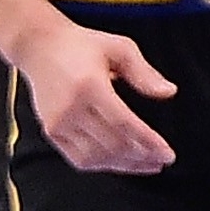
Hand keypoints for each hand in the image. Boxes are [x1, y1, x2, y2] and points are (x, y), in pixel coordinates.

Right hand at [10, 16, 177, 173]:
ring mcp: (58, 123)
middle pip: (112, 144)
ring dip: (123, 165)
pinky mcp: (51, 131)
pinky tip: (120, 163)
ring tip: (146, 165)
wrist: (40, 47)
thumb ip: (144, 72)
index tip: (167, 154)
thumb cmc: (82, 45)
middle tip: (161, 161)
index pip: (124, 124)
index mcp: (90, 86)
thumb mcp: (120, 48)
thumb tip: (169, 92)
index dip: (148, 142)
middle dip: (141, 158)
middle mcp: (72, 108)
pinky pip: (78, 158)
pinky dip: (102, 164)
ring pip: (95, 157)